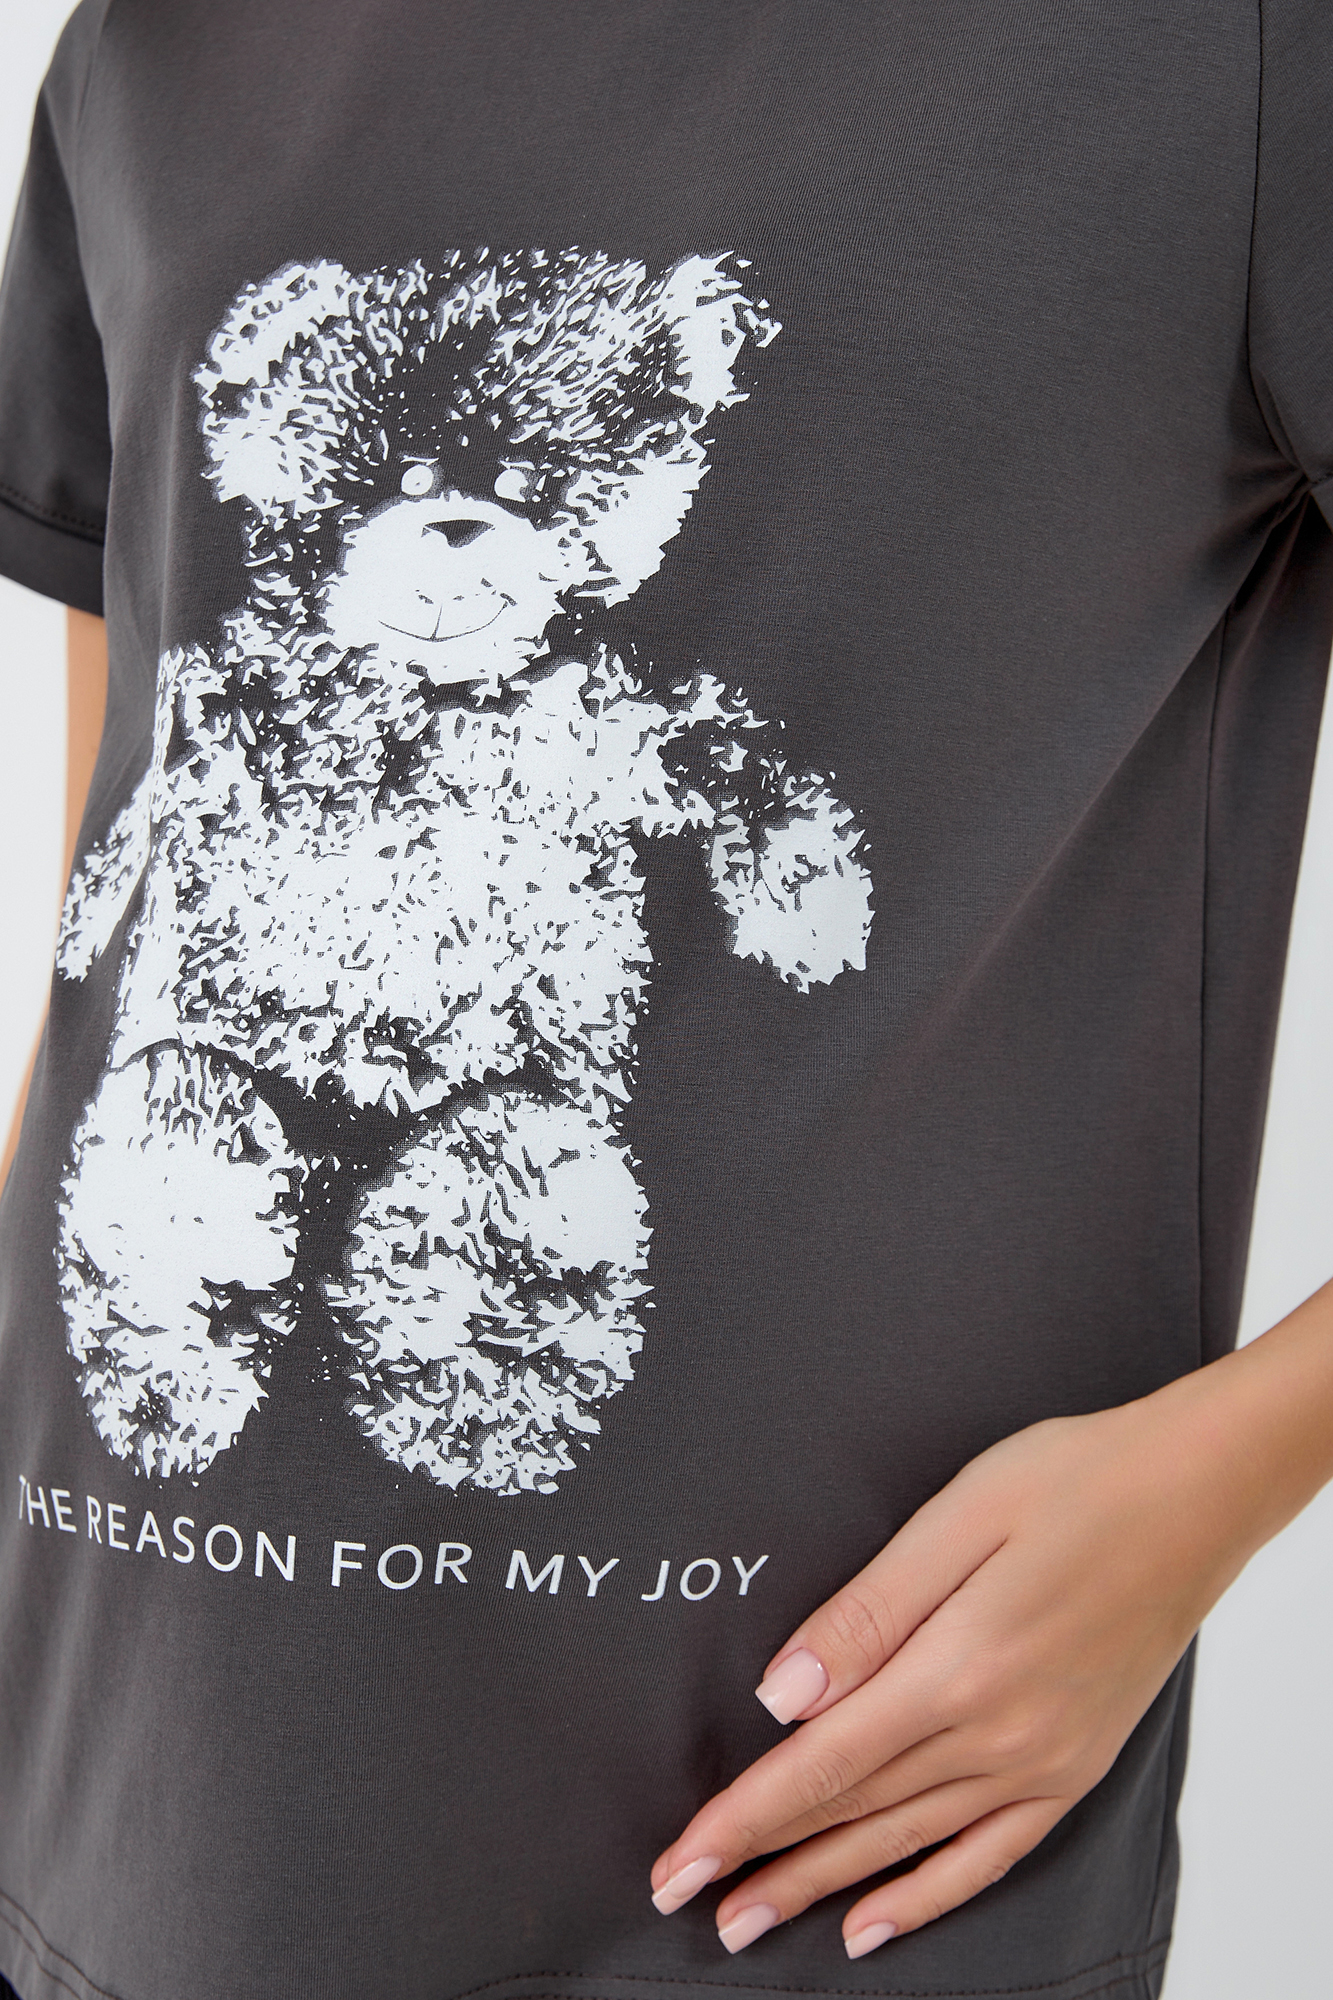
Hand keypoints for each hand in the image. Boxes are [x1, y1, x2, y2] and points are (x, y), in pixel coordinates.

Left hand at [649, 1314, 1332, 1961]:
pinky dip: (928, 1895)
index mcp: (956, 1669)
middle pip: (854, 1815)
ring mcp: (1043, 1760)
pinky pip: (990, 1853)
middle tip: (686, 1899)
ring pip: (907, 1842)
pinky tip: (877, 1922)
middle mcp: (999, 1734)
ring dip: (824, 1886)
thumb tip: (786, 1695)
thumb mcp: (957, 1518)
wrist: (1195, 1494)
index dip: (742, 1819)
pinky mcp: (1075, 1765)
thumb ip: (866, 1613)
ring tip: (754, 1921)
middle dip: (763, 1862)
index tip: (680, 1861)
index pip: (821, 1766)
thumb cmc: (1074, 1482)